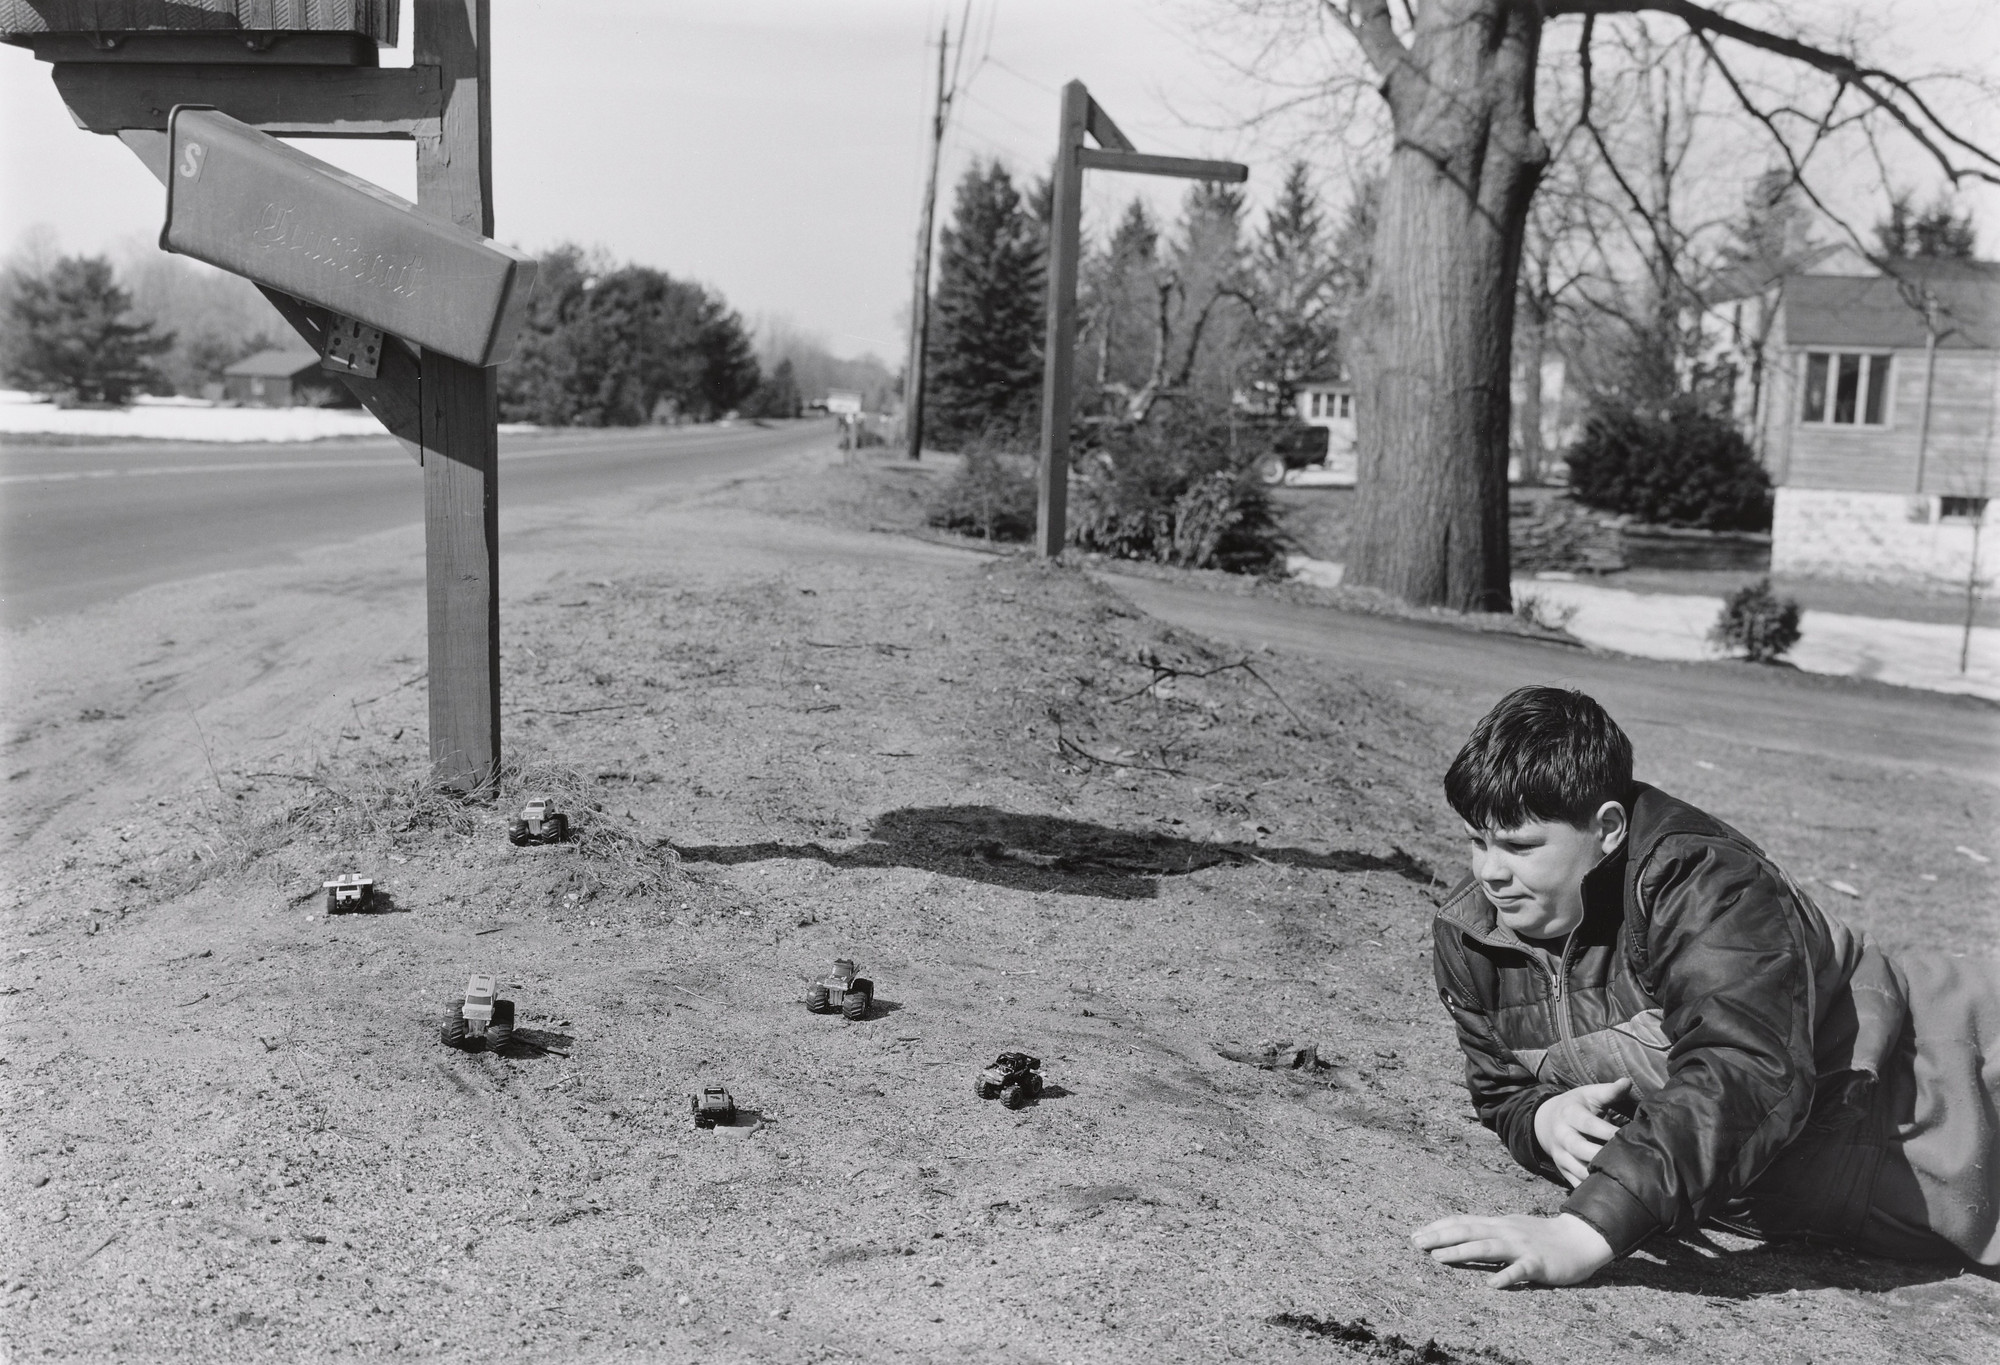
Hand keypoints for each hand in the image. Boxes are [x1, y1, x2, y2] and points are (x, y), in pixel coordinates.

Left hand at [1410, 1212, 1614, 1288]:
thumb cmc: (1542, 1237)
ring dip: (1462, 1251)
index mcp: (1498, 1224)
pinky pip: (1520, 1270)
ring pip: (1488, 1247)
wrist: (1580, 1239)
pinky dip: (1506, 1276)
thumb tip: (1459, 1235)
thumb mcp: (1511, 1229)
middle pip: (1469, 1231)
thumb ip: (1488, 1233)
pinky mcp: (1538, 1263)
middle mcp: (1506, 1231)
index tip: (1416, 1234)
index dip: (1439, 1227)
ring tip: (1439, 1258)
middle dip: (1440, 1236)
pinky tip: (1491, 1285)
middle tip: (1416, 1243)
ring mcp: (1521, 1246)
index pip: (1463, 1222)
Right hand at [1534, 1078, 1631, 1187]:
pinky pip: (1576, 1184)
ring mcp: (1560, 1155)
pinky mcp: (1562, 1170)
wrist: (1546, 1121)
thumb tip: (1626, 1082)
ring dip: (1598, 1174)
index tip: (1628, 1136)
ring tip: (1621, 1176)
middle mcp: (1562, 1135)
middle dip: (1602, 1155)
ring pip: (1578, 1170)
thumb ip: (1609, 1091)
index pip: (1588, 1124)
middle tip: (1627, 1160)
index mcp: (1569, 1114)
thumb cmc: (1575, 1106)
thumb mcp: (1589, 1094)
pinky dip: (1591, 1188)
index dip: (1608, 1131)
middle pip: (1580, 1149)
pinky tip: (1610, 1187)